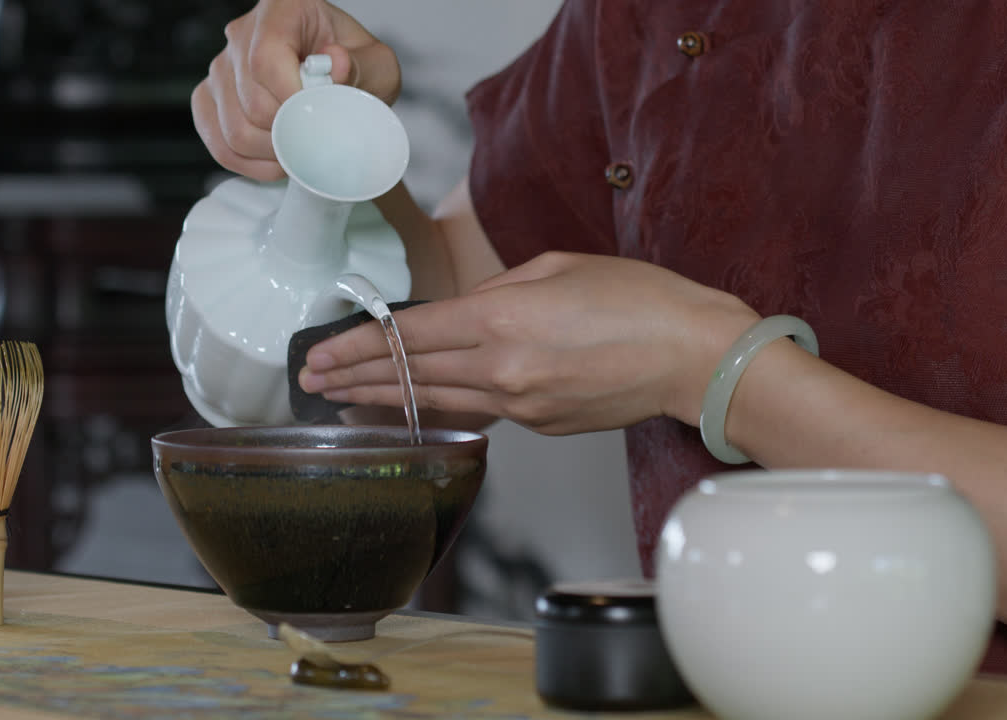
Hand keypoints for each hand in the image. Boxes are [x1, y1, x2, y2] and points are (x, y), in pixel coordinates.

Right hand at [191, 0, 401, 179]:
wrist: (337, 79)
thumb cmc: (354, 68)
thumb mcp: (377, 64)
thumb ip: (365, 66)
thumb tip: (335, 66)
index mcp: (282, 11)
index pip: (267, 58)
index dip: (291, 99)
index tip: (317, 120)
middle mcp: (242, 35)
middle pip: (251, 102)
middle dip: (289, 135)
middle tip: (317, 144)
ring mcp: (221, 68)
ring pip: (234, 129)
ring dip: (271, 155)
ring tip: (300, 154)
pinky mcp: (210, 98)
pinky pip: (219, 143)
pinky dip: (249, 164)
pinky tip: (276, 163)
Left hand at [297, 252, 759, 434]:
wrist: (694, 356)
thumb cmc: (640, 299)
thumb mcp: (559, 266)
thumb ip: (500, 289)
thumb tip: (465, 311)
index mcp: (504, 319)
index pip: (411, 335)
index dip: (359, 344)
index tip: (322, 351)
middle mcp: (504, 369)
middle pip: (413, 374)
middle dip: (356, 376)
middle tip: (312, 380)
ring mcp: (522, 405)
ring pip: (438, 400)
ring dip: (387, 399)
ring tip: (344, 399)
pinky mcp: (540, 426)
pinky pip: (481, 412)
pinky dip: (443, 405)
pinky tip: (417, 403)